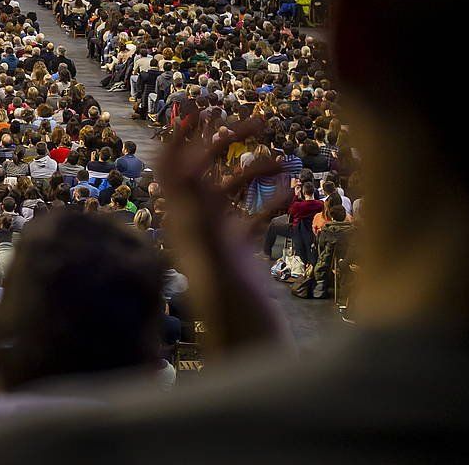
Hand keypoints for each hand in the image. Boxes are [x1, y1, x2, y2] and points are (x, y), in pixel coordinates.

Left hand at [157, 117, 291, 354]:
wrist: (250, 363)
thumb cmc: (234, 320)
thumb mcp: (217, 259)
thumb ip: (200, 215)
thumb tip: (186, 167)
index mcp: (183, 226)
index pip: (173, 169)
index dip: (181, 135)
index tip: (198, 104)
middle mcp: (195, 230)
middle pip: (204, 173)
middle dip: (226, 143)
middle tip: (259, 118)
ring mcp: (217, 243)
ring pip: (231, 193)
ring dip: (255, 171)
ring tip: (284, 157)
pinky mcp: (239, 259)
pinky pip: (252, 220)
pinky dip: (272, 203)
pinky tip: (294, 193)